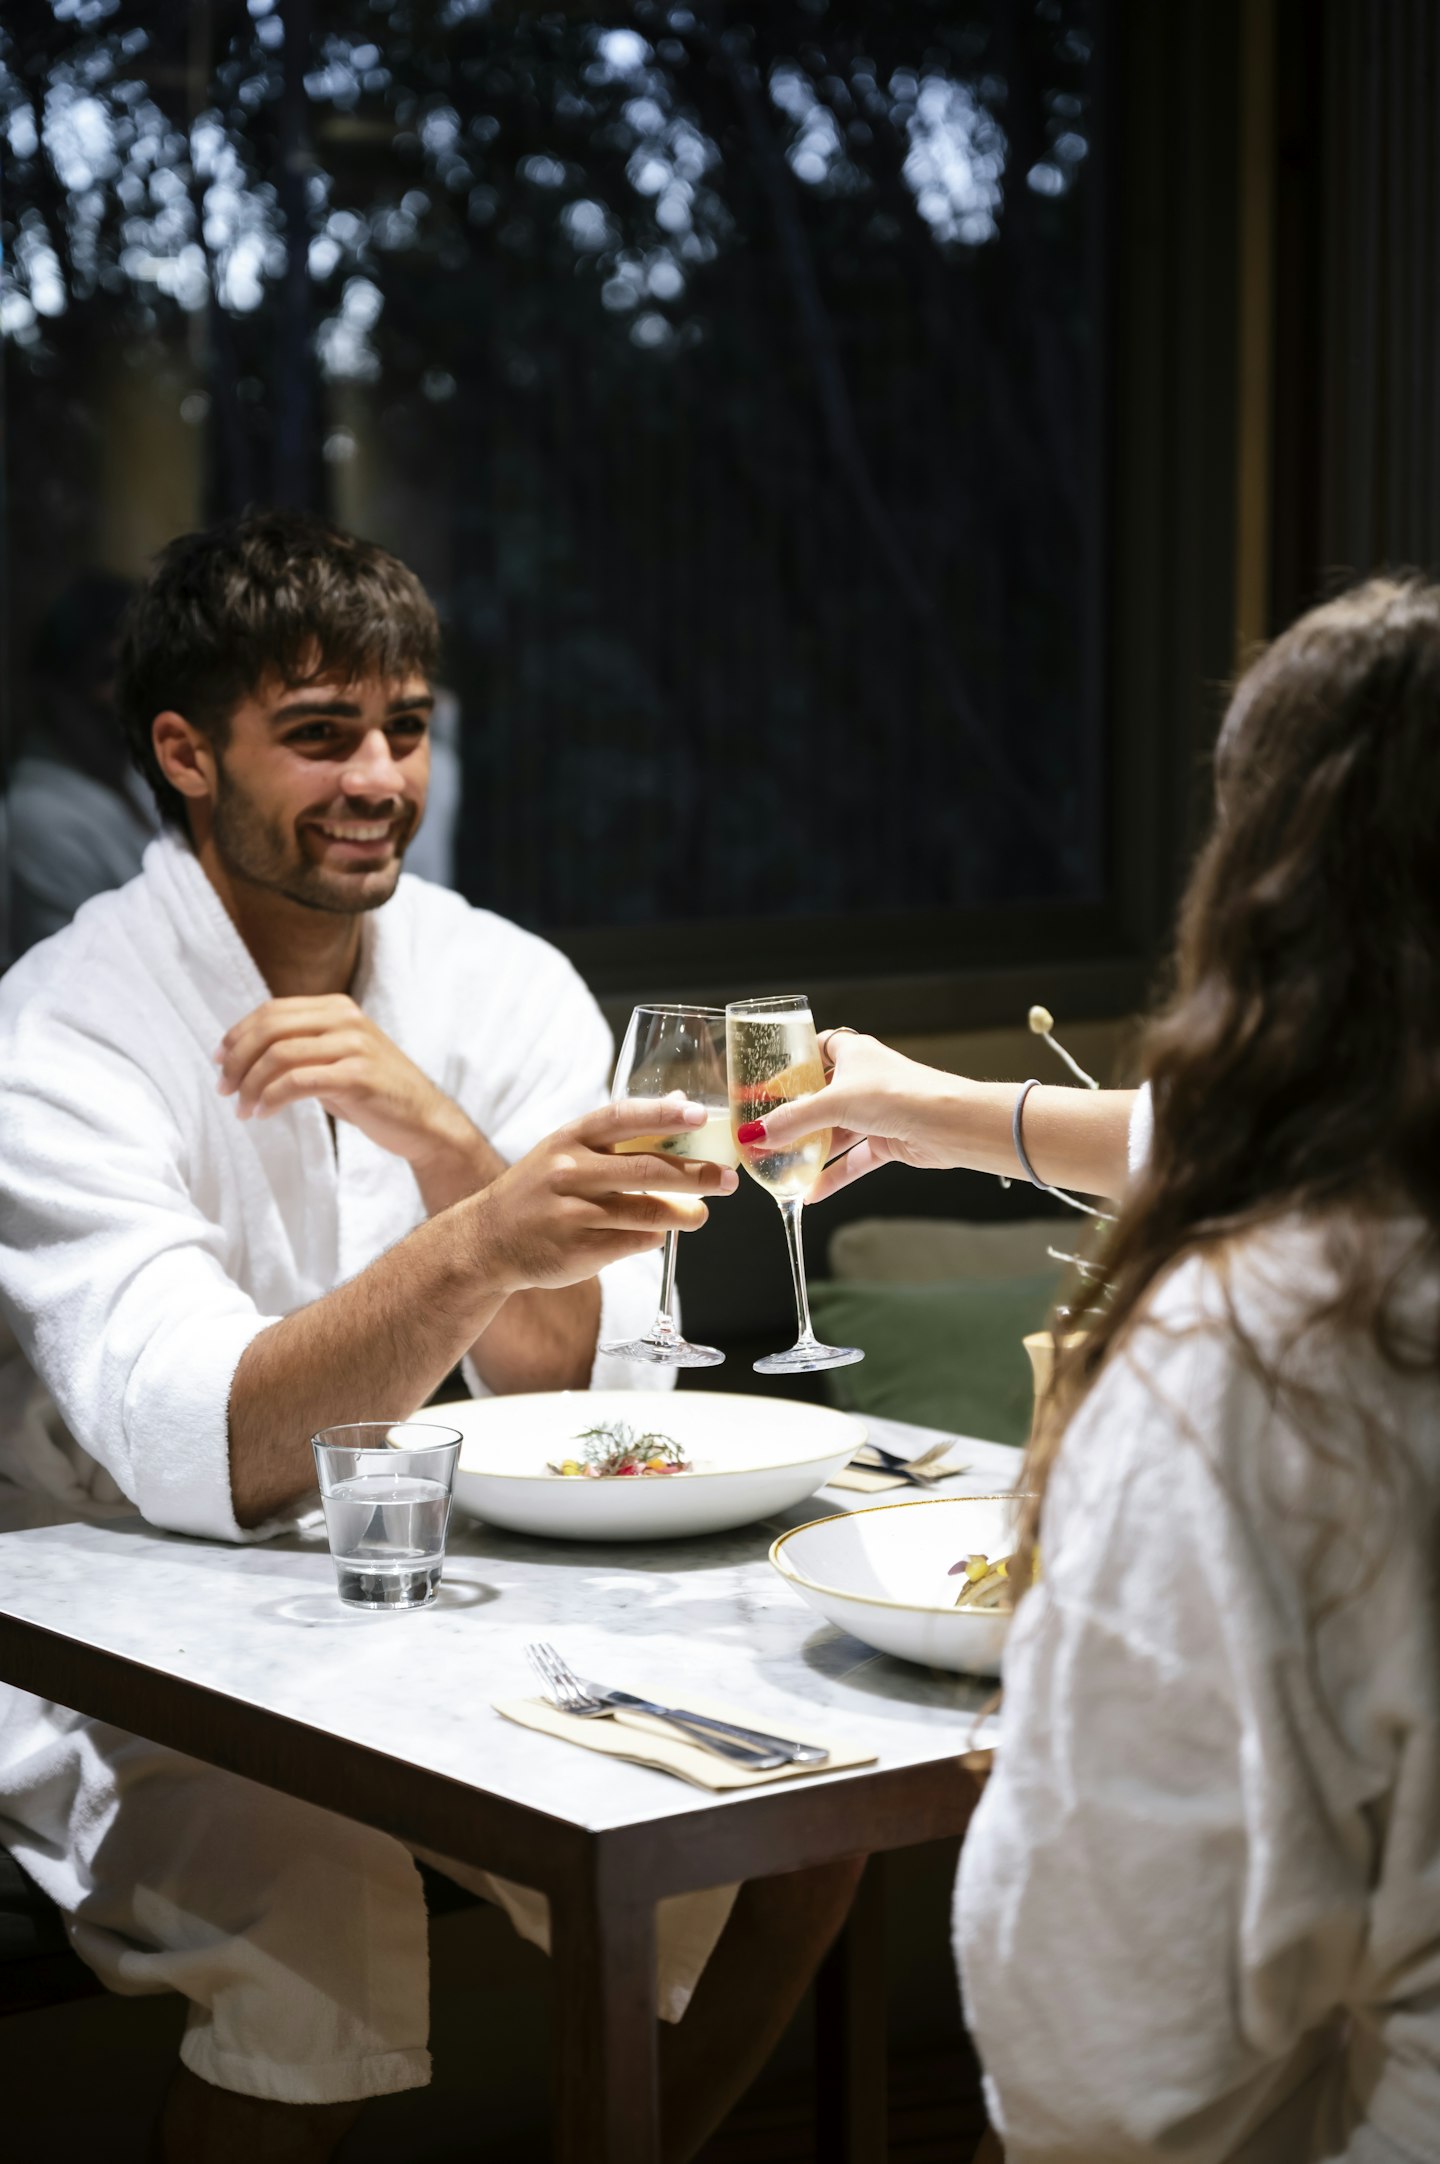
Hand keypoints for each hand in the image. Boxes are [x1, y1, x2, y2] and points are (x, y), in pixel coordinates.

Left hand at [215, 996, 469, 1167]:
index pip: (272, 1011)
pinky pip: (297, 1082)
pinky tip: (263, 1114)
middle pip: (270, 1028)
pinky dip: (271, 1099)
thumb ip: (301, 1047)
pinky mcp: (358, 1077)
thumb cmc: (375, 1094)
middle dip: (237, 1060)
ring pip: (278, 1055)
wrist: (425, 1122)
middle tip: (224, 1090)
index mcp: (337, 1008)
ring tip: (243, 1109)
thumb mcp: (337, 1059)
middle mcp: (345, 1019)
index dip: (237, 1034)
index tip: (218, 1061)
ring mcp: (354, 1046)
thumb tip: (244, 1053)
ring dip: (250, 1085)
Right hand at [473, 1094, 738, 1292]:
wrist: (487, 1241)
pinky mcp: (577, 1251)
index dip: (662, 1115)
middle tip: (726, 1179)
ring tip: (701, 1214)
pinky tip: (660, 1233)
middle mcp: (568, 1173)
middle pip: (645, 1169)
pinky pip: (631, 1242)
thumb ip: (621, 1132)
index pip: (621, 1118)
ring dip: (683, 1214)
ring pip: (644, 1211)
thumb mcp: (567, 1150)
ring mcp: (571, 1213)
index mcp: (568, 1140)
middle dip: (695, 1175)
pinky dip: (653, 1237)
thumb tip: (682, 1104)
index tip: (699, 1116)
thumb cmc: (538, 1190)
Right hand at [738, 1029, 963, 1202]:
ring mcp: (877, 1112)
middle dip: (796, 1118)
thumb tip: (755, 1134)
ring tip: (781, 1167)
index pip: (818, 1050)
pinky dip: (833, 1174)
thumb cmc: (900, 1094)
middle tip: (767, 1132)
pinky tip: (810, 1190)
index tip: (768, 1084)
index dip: (794, 1065)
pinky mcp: (888, 1141)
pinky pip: (853, 1159)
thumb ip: (793, 1120)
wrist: (949, 1124)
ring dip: (811, 1150)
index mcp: (854, 1053)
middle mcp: (865, 1080)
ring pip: (836, 1132)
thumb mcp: (834, 1103)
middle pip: (822, 1098)